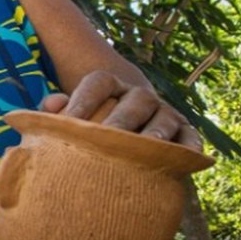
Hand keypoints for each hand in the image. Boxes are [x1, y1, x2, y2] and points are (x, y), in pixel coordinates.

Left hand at [39, 70, 202, 150]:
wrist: (127, 133)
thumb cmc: (89, 128)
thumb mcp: (72, 117)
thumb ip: (57, 111)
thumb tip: (50, 105)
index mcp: (109, 86)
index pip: (98, 82)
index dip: (84, 99)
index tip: (70, 121)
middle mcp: (138, 95)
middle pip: (135, 99)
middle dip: (122, 118)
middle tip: (108, 137)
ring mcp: (164, 112)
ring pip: (164, 116)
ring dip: (158, 130)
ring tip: (150, 146)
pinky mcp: (183, 132)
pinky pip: (190, 136)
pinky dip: (190, 146)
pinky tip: (185, 157)